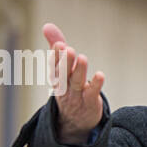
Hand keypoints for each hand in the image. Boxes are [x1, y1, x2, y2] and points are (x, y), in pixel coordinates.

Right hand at [43, 21, 104, 141]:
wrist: (74, 122)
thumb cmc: (68, 89)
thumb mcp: (62, 70)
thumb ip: (57, 48)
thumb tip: (47, 25)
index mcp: (56, 78)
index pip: (54, 66)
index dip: (56, 56)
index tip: (59, 44)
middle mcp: (64, 87)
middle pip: (63, 74)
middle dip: (65, 62)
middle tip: (68, 48)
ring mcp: (77, 96)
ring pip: (76, 83)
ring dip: (79, 70)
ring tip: (82, 58)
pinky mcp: (90, 102)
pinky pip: (92, 93)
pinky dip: (95, 85)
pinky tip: (100, 75)